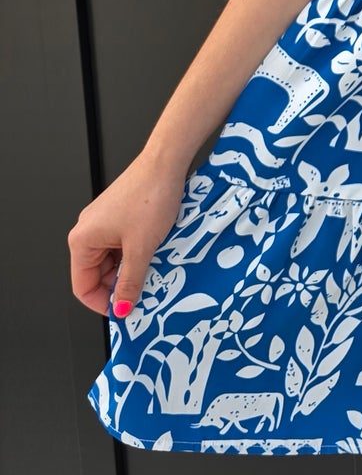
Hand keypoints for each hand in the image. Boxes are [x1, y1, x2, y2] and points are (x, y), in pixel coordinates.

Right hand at [68, 154, 187, 317]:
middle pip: (97, 274)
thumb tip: (122, 307)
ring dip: (130, 270)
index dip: (102, 303)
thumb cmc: (150, 196)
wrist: (166, 162)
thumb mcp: (141, 248)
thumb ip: (130, 282)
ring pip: (112, 261)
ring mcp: (104, 222)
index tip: (124, 312)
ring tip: (152, 272)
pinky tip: (154, 256)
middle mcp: (88, 231)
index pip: (82, 286)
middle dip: (119, 287)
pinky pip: (122, 246)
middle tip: (144, 295)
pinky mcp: (120, 216)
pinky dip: (136, 254)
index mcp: (82, 240)